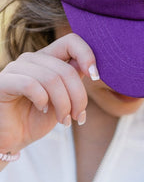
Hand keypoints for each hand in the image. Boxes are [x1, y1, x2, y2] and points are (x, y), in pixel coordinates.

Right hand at [0, 33, 98, 154]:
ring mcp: (15, 69)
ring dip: (63, 104)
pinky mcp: (2, 82)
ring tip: (64, 120)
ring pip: (51, 79)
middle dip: (78, 97)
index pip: (71, 41)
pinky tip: (43, 110)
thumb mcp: (64, 98)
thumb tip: (92, 69)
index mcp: (48, 58)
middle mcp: (31, 59)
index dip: (87, 55)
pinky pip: (30, 84)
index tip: (96, 77)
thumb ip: (75, 80)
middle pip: (66, 69)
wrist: (11, 139)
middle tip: (78, 117)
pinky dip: (42, 100)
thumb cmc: (36, 119)